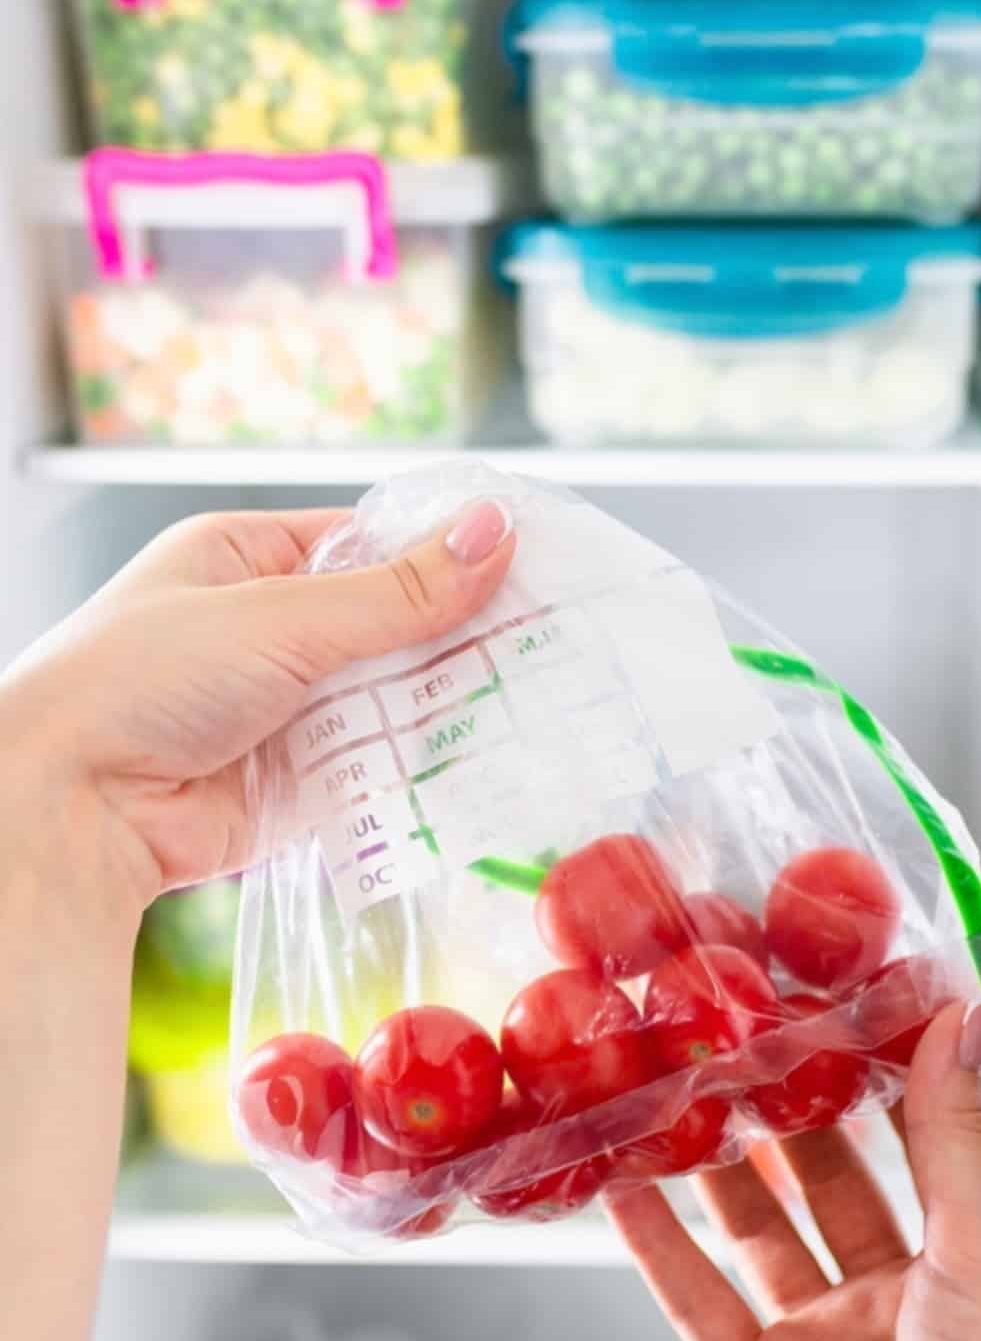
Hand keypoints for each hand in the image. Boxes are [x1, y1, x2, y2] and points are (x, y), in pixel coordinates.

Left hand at [1, 498, 513, 919]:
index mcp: (248, 561)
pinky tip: (486, 763)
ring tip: (538, 700)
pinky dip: (419, 769)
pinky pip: (375, 769)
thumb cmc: (143, 679)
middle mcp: (269, 633)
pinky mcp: (296, 785)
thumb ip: (396, 593)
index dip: (444, 557)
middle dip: (456, 640)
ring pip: (389, 701)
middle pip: (389, 629)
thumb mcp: (280, 617)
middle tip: (550, 642)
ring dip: (445, 707)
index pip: (369, 546)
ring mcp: (284, 712)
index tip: (527, 568)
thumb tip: (494, 532)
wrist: (70, 809)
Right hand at [608, 1000, 980, 1340]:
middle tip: (730, 1033)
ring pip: (753, 1233)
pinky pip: (695, 1303)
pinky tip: (618, 1184)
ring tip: (665, 1087)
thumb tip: (963, 1015)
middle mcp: (898, 1306)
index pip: (914, 1143)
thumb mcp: (978, 1262)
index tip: (823, 999)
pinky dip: (651, 1244)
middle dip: (777, 1107)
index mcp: (968, 1268)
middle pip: (826, 1180)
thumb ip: (957, 1139)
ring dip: (707, 1163)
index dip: (870, 1070)